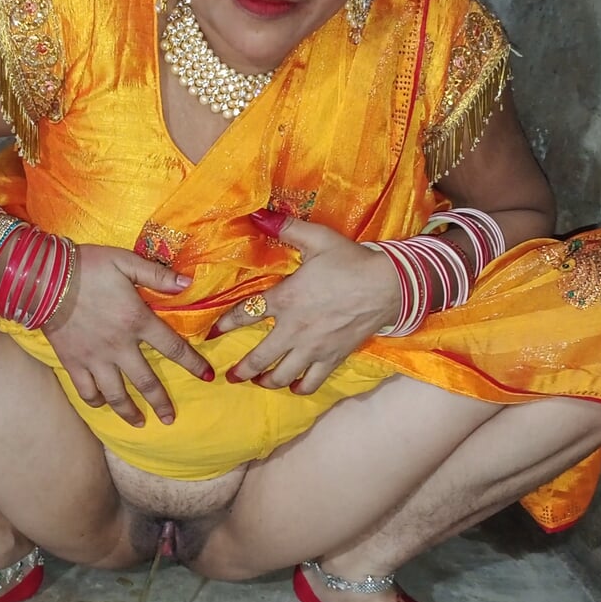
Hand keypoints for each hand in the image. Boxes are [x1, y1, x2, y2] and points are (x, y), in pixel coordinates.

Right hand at [43, 244, 213, 426]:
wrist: (44, 279)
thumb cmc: (88, 267)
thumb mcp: (126, 262)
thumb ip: (157, 275)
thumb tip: (187, 283)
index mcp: (137, 321)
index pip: (173, 348)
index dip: (193, 364)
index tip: (207, 377)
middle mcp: (120, 347)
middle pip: (146, 382)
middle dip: (161, 403)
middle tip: (170, 418)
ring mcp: (95, 359)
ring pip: (117, 395)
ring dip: (130, 412)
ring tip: (141, 423)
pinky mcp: (73, 363)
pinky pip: (87, 391)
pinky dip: (96, 401)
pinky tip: (103, 405)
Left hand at [212, 212, 400, 393]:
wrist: (388, 286)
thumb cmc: (351, 262)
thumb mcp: (317, 239)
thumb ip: (286, 228)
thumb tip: (257, 214)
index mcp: (285, 299)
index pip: (245, 315)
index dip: (224, 325)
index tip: (212, 334)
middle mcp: (294, 329)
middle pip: (259, 358)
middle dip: (241, 370)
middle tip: (231, 376)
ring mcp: (313, 348)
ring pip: (282, 375)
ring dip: (266, 382)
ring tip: (259, 382)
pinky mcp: (332, 358)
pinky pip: (311, 382)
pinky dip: (299, 387)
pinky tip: (293, 386)